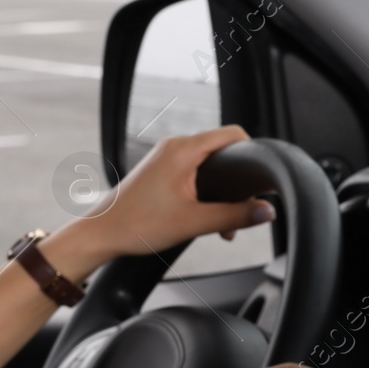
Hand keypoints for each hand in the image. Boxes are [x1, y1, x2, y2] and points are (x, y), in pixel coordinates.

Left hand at [41, 126, 274, 279]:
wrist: (102, 233)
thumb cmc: (137, 224)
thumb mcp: (194, 223)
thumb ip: (235, 216)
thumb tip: (267, 212)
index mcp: (182, 150)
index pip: (233, 134)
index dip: (253, 153)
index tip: (261, 179)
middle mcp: (175, 147)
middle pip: (224, 151)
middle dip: (238, 182)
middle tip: (242, 210)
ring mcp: (167, 158)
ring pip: (211, 165)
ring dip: (224, 192)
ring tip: (223, 223)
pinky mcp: (163, 170)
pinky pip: (197, 173)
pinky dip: (208, 193)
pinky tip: (208, 218)